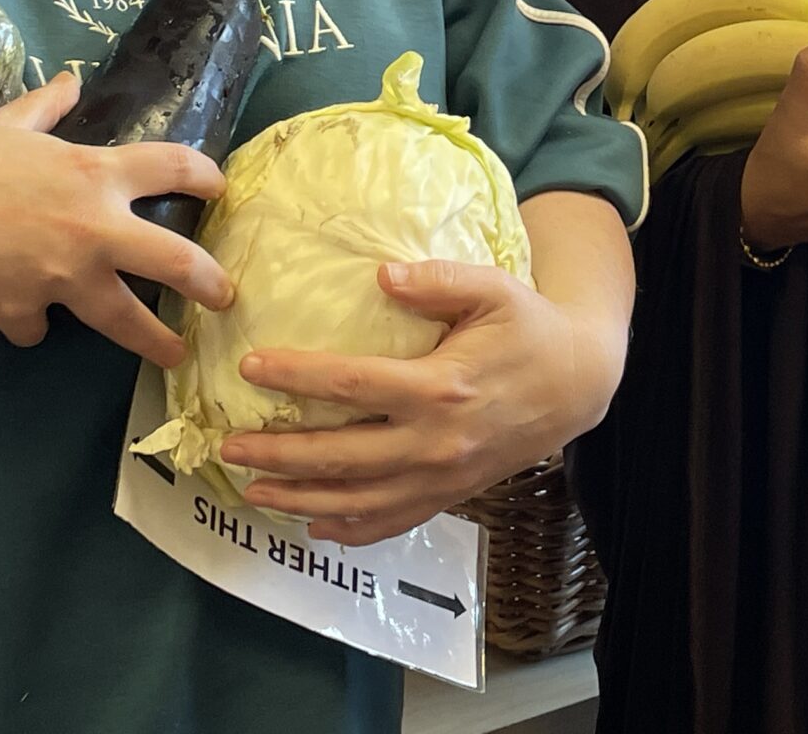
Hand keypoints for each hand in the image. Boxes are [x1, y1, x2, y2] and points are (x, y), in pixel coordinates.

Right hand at [0, 73, 234, 365]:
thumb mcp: (2, 126)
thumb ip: (43, 108)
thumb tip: (69, 80)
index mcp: (91, 173)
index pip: (169, 166)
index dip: (203, 174)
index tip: (219, 187)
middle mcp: (91, 229)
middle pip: (174, 260)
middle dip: (207, 281)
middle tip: (226, 296)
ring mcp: (60, 278)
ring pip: (125, 320)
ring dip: (153, 340)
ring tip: (173, 353)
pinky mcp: (22, 313)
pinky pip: (37, 326)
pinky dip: (30, 322)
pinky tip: (16, 316)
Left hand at [218, 262, 623, 546]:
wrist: (578, 383)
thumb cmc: (530, 328)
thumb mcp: (495, 288)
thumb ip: (439, 280)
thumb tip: (381, 277)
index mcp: (440, 386)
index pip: (351, 385)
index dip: (296, 377)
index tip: (251, 367)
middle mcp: (435, 441)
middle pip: (340, 456)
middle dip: (278, 454)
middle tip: (229, 445)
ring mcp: (442, 476)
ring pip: (358, 499)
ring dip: (300, 497)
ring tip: (251, 490)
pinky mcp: (450, 494)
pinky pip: (393, 522)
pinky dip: (350, 530)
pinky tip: (314, 526)